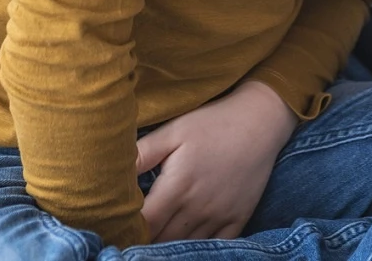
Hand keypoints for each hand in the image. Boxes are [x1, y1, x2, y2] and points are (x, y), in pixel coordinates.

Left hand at [135, 80, 295, 241]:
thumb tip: (112, 170)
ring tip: (155, 242)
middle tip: (132, 236)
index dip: (129, 229)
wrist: (259, 122)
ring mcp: (219, 217)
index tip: (119, 227)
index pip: (145, 224)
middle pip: (163, 240)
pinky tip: (186, 244)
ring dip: (169, 246)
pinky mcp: (238, 219)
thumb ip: (142, 152)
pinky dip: (200, 249)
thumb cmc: (212, 123)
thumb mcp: (173, 131)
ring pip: (187, 245)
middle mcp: (197, 208)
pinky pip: (217, 246)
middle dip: (145, 240)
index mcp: (177, 187)